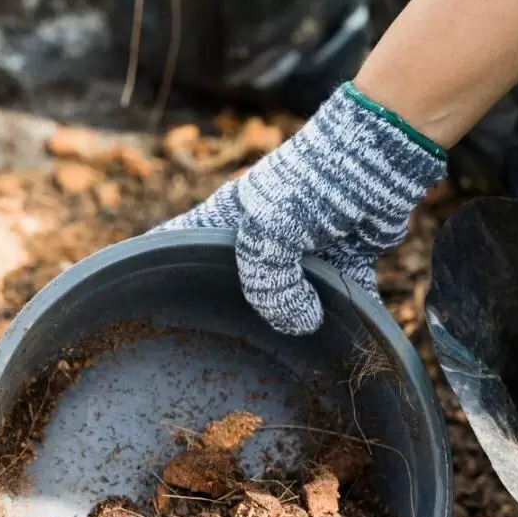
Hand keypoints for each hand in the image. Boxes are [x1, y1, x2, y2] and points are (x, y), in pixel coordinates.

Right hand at [157, 84, 445, 335]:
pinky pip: (344, 294)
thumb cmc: (310, 185)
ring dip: (300, 322)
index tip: (138, 299)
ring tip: (292, 358)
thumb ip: (270, 286)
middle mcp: (262, 238)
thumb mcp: (271, 233)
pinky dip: (350, 313)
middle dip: (236, 315)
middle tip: (225, 354)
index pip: (178, 241)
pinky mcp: (345, 257)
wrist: (378, 158)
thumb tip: (299, 325)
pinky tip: (350, 339)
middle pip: (239, 284)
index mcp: (229, 222)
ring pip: (294, 298)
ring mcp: (304, 250)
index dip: (157, 265)